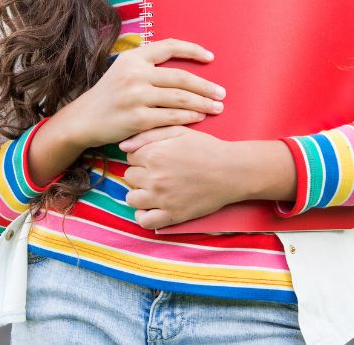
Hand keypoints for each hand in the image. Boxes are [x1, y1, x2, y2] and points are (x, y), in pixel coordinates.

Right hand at [63, 39, 225, 149]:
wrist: (84, 119)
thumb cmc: (110, 94)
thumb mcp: (123, 69)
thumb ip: (148, 63)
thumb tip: (182, 61)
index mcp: (133, 57)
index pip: (170, 46)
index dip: (193, 50)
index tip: (211, 58)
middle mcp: (135, 73)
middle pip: (181, 77)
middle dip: (206, 86)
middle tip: (222, 93)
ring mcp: (135, 96)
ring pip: (180, 98)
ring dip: (203, 104)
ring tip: (217, 107)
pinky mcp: (137, 118)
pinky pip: (171, 117)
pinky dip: (189, 118)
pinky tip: (199, 118)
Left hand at [119, 125, 238, 229]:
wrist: (232, 171)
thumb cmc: (206, 148)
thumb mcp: (179, 132)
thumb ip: (148, 135)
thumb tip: (122, 145)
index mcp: (154, 154)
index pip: (130, 157)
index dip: (142, 156)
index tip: (155, 157)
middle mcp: (154, 177)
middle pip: (129, 176)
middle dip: (140, 173)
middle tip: (157, 171)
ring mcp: (161, 198)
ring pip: (131, 198)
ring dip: (140, 193)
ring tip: (154, 189)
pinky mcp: (172, 215)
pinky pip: (144, 221)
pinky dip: (144, 215)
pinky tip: (153, 207)